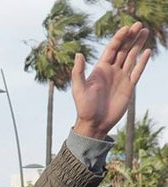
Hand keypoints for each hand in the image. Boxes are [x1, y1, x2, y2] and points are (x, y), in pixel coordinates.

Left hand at [71, 23, 150, 138]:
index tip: (126, 28)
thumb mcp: (78, 89)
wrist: (94, 123)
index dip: (118, 38)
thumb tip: (78, 54)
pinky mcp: (129, 86)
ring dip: (138, 45)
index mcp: (100, 69)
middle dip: (130, 37)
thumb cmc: (84, 108)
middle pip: (123, 50)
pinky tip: (147, 51)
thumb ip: (78, 72)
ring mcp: (121, 78)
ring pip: (131, 57)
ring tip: (144, 31)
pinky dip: (142, 61)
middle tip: (139, 24)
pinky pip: (137, 71)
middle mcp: (111, 71)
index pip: (111, 49)